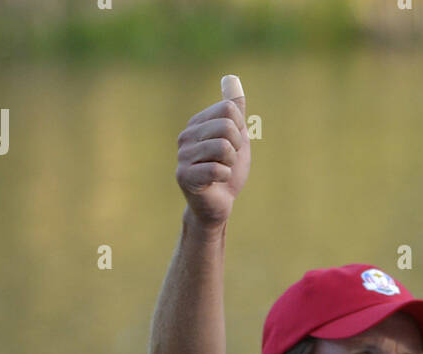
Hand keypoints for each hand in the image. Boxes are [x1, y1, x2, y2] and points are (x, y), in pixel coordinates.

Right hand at [175, 74, 250, 227]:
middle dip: (236, 148)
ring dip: (231, 164)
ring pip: (223, 148)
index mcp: (197, 123)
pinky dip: (225, 177)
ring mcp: (183, 155)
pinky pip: (217, 169)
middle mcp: (186, 135)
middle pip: (227, 127)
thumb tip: (231, 78)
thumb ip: (235, 109)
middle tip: (227, 162)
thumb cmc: (227, 171)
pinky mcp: (184, 176)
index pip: (229, 109)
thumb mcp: (237, 136)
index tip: (233, 146)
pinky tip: (216, 182)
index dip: (239, 130)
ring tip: (221, 172)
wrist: (219, 205)